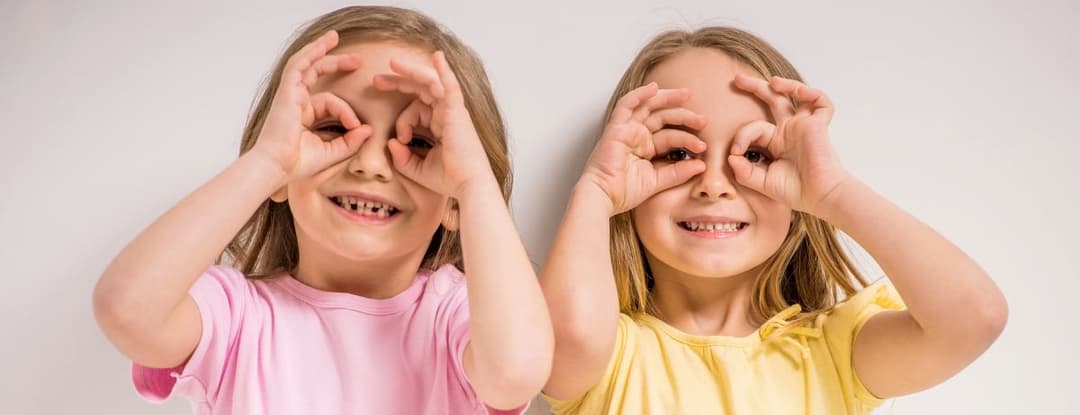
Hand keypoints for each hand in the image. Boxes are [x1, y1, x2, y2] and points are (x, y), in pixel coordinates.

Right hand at [250, 30, 372, 182]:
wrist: (276, 167)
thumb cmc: (297, 163)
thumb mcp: (332, 152)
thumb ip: (350, 141)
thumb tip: (368, 129)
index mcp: (303, 115)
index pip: (329, 102)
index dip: (346, 111)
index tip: (357, 126)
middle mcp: (295, 101)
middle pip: (316, 74)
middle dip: (336, 63)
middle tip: (358, 60)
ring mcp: (290, 95)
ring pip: (305, 64)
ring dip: (320, 49)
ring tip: (335, 37)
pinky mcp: (287, 92)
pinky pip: (298, 66)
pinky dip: (310, 53)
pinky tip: (322, 43)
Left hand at [372, 51, 492, 198]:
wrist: (468, 186)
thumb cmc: (449, 179)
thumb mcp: (418, 169)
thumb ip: (402, 158)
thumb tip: (391, 143)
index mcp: (440, 124)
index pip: (416, 109)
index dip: (402, 120)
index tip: (397, 138)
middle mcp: (447, 114)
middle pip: (421, 89)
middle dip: (398, 82)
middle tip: (376, 80)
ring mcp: (453, 111)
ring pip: (430, 83)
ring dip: (411, 71)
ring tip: (392, 63)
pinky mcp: (457, 112)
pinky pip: (450, 86)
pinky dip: (444, 71)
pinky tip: (437, 56)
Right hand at [579, 82, 707, 215]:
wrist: (603, 197)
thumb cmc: (623, 192)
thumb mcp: (657, 181)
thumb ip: (678, 172)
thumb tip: (702, 165)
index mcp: (646, 147)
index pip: (671, 134)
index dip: (688, 138)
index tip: (703, 146)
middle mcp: (637, 135)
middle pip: (663, 116)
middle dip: (683, 115)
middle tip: (702, 120)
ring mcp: (627, 129)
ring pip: (648, 105)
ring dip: (667, 97)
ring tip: (686, 94)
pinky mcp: (616, 127)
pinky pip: (627, 105)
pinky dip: (639, 94)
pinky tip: (654, 88)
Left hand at [729, 74, 849, 216]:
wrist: (820, 196)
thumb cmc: (796, 191)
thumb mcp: (762, 182)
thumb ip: (745, 172)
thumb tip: (731, 156)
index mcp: (775, 142)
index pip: (754, 128)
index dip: (741, 136)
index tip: (735, 152)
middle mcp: (789, 130)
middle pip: (772, 100)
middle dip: (754, 88)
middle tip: (736, 79)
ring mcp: (803, 126)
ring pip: (795, 95)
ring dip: (785, 85)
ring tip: (772, 81)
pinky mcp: (818, 125)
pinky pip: (821, 102)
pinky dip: (811, 93)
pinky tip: (798, 91)